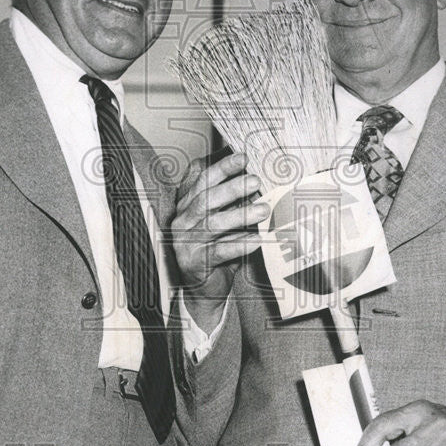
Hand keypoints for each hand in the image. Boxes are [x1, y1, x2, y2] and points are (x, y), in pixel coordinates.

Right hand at [172, 152, 269, 331]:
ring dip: (240, 215)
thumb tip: (253, 177)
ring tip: (263, 209)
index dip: (221, 167)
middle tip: (256, 180)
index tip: (243, 157)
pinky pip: (219, 251)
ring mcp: (185, 242)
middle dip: (231, 187)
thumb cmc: (214, 248)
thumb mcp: (220, 219)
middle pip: (205, 199)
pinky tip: (257, 239)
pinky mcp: (195, 263)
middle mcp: (182, 221)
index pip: (201, 180)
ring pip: (213, 224)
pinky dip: (239, 244)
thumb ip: (229, 199)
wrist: (202, 288)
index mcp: (186, 204)